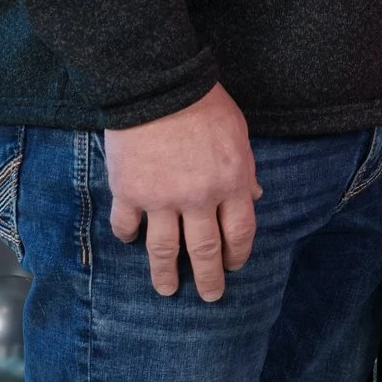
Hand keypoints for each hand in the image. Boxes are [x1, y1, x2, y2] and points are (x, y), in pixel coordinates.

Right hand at [103, 83, 261, 298]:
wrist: (160, 85)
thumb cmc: (205, 104)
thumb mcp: (238, 134)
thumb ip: (245, 170)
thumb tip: (254, 197)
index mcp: (232, 182)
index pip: (240, 232)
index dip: (237, 255)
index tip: (233, 267)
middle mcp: (199, 198)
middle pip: (204, 250)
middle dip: (208, 278)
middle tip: (209, 296)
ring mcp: (162, 199)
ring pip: (164, 250)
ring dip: (165, 274)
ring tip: (168, 290)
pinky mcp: (130, 192)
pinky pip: (127, 225)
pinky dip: (128, 236)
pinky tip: (130, 241)